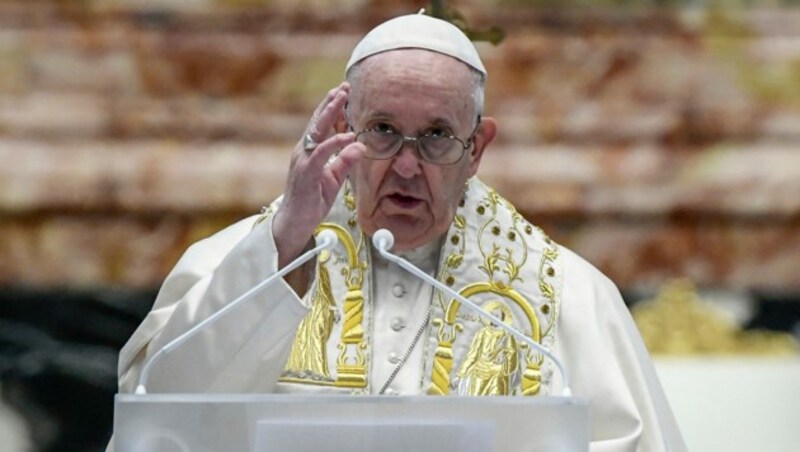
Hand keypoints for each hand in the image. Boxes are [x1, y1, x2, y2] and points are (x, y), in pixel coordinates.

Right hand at [272, 82, 364, 267]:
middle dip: (331, 103)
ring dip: (330, 113)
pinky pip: (322, 153)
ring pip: (317, 131)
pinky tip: (348, 136)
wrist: (295, 221)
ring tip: (342, 98)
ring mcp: (303, 159)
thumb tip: (361, 146)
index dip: (332, 109)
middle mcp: (304, 150)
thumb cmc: (312, 200)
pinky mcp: (306, 171)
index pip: (322, 125)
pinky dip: (335, 143)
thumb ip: (346, 161)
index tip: (344, 93)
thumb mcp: (334, 178)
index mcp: (310, 151)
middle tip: (344, 87)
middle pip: (318, 121)